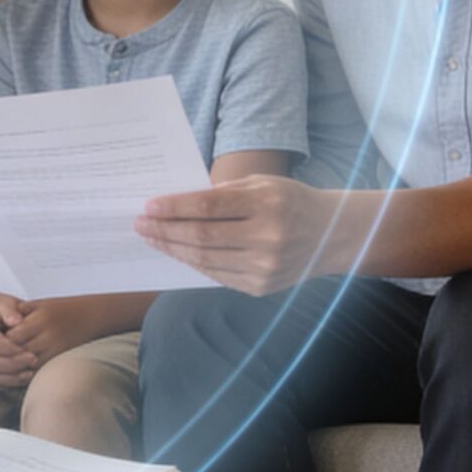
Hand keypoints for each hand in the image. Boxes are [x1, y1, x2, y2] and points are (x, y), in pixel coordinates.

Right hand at [0, 295, 37, 389]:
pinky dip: (7, 383)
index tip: (31, 351)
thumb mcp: (4, 303)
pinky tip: (23, 378)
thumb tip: (17, 322)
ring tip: (30, 373)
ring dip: (11, 378)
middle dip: (14, 364)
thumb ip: (10, 310)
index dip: (13, 350)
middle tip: (34, 360)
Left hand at [4, 296, 108, 364]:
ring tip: (6, 362)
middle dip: (7, 354)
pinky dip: (29, 371)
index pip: (14, 336)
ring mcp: (57, 349)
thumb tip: (0, 322)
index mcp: (42, 319)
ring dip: (17, 365)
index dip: (2, 340)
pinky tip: (21, 368)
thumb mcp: (40, 304)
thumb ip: (20, 311)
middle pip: (20, 352)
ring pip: (29, 365)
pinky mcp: (61, 359)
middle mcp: (49, 336)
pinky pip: (41, 370)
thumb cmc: (62, 309)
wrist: (91, 316)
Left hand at [134, 174, 331, 295]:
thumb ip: (222, 193)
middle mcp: (267, 237)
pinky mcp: (262, 287)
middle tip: (140, 224)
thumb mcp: (262, 184)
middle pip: (202, 236)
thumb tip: (174, 204)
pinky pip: (217, 275)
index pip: (209, 207)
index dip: (174, 208)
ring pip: (205, 259)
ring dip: (173, 249)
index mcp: (267, 204)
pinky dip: (193, 263)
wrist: (330, 235)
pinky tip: (178, 252)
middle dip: (165, 230)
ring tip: (153, 238)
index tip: (148, 206)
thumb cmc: (289, 201)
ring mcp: (265, 267)